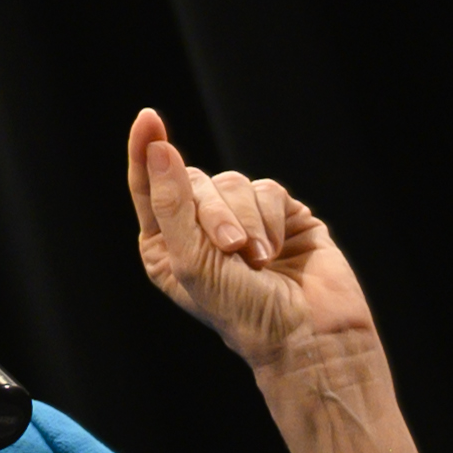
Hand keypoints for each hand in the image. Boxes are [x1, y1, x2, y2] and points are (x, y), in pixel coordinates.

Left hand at [124, 107, 377, 373]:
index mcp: (166, 243)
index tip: (149, 118)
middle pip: (192, 179)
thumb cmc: (240, 311)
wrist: (306, 335)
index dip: (146, 151)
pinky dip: (271, 219)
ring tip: (258, 260)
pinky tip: (278, 252)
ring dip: (245, 221)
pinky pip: (267, 190)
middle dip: (213, 211)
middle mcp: (201, 228)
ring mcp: (244, 220)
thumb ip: (172, 203)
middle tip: (232, 250)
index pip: (149, 187)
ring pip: (234, 182)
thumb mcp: (191, 260)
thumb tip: (159, 148)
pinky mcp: (283, 216)